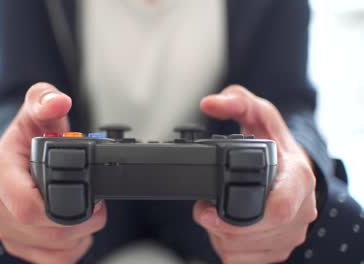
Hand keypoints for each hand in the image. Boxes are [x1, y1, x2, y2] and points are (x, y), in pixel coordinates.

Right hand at [0, 83, 106, 263]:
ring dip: (77, 235)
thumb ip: (46, 100)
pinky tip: (75, 232)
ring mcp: (4, 225)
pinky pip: (49, 260)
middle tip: (96, 206)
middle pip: (44, 231)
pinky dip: (69, 250)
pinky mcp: (16, 240)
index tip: (90, 199)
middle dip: (80, 222)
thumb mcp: (38, 107)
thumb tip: (58, 103)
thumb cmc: (30, 132)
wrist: (20, 152)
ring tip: (85, 215)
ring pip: (50, 248)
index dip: (65, 208)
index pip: (27, 207)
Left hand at [193, 85, 316, 263]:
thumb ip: (237, 102)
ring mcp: (290, 233)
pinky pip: (245, 260)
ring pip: (246, 250)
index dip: (241, 217)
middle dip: (221, 226)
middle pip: (255, 235)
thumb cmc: (275, 145)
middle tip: (205, 210)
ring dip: (222, 236)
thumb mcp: (258, 115)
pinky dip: (228, 247)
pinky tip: (227, 230)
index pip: (281, 208)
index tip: (209, 211)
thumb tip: (210, 103)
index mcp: (298, 180)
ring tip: (217, 216)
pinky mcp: (278, 249)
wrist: (290, 170)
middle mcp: (300, 211)